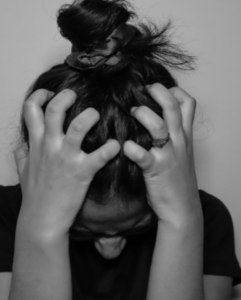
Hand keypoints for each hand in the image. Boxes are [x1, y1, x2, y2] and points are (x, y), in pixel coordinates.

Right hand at [14, 89, 119, 236]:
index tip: (49, 94)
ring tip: (95, 115)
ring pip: (78, 126)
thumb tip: (20, 145)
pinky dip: (110, 148)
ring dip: (89, 116)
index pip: (31, 109)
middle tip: (76, 96)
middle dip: (66, 96)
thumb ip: (22, 154)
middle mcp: (50, 147)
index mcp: (36, 144)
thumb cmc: (34, 196)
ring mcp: (66, 159)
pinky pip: (100, 155)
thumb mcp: (22, 171)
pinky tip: (115, 145)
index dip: (39, 96)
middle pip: (55, 110)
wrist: (42, 220)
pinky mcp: (82, 172)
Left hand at [123, 83, 200, 224]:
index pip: (187, 104)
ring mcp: (168, 155)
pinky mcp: (155, 170)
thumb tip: (156, 119)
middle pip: (172, 108)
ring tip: (133, 112)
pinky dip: (133, 149)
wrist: (182, 208)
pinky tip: (124, 146)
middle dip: (158, 93)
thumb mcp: (181, 153)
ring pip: (159, 126)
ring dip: (144, 115)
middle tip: (144, 89)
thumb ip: (172, 136)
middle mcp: (178, 142)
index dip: (174, 91)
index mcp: (184, 136)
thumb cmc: (177, 179)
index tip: (159, 89)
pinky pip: (144, 156)